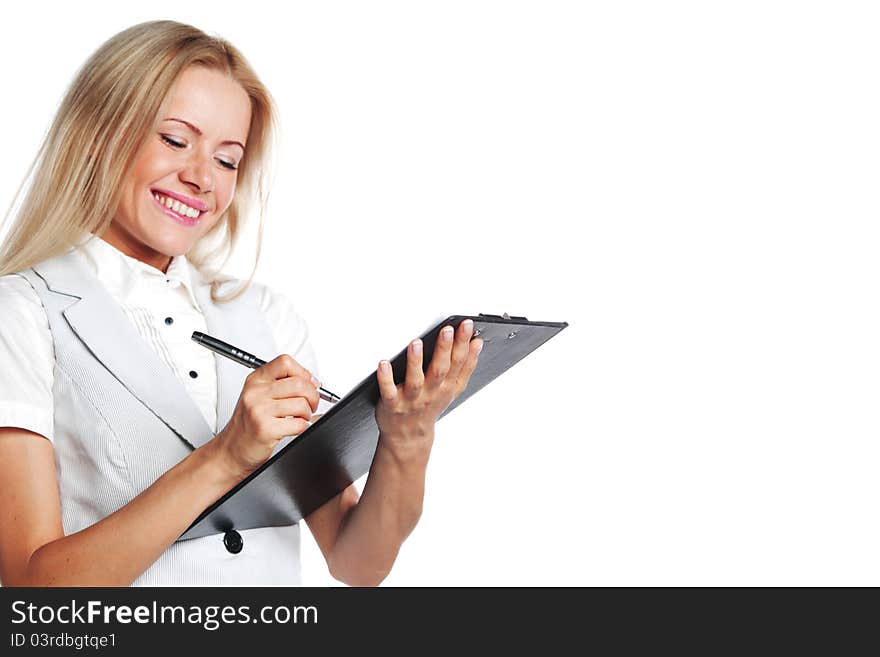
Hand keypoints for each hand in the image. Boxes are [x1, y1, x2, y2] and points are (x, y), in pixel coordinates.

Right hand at [214, 354, 319, 476]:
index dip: (303, 373)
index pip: (285, 362)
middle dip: (313, 396)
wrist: (230, 450)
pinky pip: (299, 424)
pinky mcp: (265, 429)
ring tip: (301, 418)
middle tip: (311, 405)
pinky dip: (304, 427)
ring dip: (308, 413)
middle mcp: (255, 392)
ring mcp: (259, 410)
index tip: (309, 384)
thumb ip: (281, 385)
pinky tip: (295, 428)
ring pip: (302, 403)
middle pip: (299, 383)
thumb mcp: (258, 396)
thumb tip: (313, 381)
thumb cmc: (247, 425)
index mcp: (255, 380)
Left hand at [375, 319, 482, 456]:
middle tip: (447, 330)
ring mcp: (411, 399)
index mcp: (447, 386)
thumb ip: (466, 367)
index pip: (458, 362)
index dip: (463, 343)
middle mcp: (431, 392)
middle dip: (445, 349)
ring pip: (415, 380)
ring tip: (416, 343)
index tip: (465, 325)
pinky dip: (385, 378)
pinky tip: (383, 364)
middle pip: (440, 369)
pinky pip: (388, 391)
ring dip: (416, 362)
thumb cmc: (430, 406)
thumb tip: (477, 343)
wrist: (409, 435)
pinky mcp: (392, 404)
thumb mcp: (453, 389)